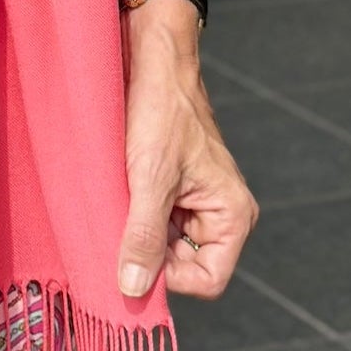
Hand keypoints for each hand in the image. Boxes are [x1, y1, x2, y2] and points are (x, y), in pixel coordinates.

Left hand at [116, 0, 257, 300]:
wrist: (153, 61)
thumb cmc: (161, 112)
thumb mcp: (149, 177)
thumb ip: (143, 235)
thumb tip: (133, 289)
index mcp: (232, 215)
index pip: (208, 280)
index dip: (170, 278)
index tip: (135, 256)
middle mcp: (220, 214)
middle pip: (183, 265)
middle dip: (149, 251)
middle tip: (119, 223)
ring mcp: (196, 201)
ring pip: (164, 243)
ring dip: (137, 230)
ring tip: (119, 198)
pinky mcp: (173, 188)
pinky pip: (154, 219)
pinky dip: (132, 213)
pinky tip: (117, 191)